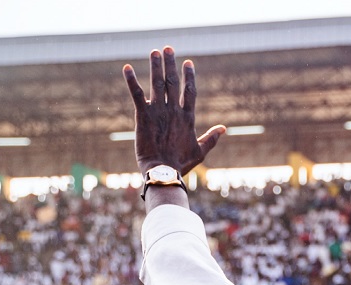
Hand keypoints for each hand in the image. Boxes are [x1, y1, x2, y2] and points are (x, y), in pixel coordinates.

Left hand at [123, 47, 224, 175]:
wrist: (163, 171)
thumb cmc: (181, 164)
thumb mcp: (200, 151)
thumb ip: (211, 138)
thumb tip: (223, 129)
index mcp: (187, 118)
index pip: (190, 91)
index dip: (189, 76)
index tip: (188, 62)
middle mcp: (174, 111)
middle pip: (173, 82)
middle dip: (170, 64)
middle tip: (168, 48)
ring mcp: (158, 112)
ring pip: (157, 84)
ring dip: (155, 66)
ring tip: (154, 52)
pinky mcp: (143, 116)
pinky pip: (137, 94)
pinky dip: (131, 80)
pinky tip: (127, 68)